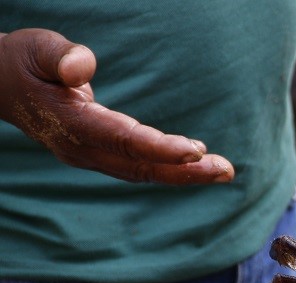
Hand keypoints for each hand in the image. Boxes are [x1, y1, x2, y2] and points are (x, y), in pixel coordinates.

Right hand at [0, 29, 234, 183]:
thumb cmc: (23, 62)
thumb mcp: (36, 49)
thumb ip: (60, 56)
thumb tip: (83, 66)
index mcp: (70, 125)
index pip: (123, 141)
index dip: (160, 148)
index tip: (195, 151)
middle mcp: (82, 149)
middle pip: (140, 167)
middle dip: (186, 172)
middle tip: (226, 170)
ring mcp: (90, 156)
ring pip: (142, 172)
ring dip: (184, 174)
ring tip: (222, 171)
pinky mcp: (98, 155)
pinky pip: (138, 166)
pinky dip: (168, 168)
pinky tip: (195, 163)